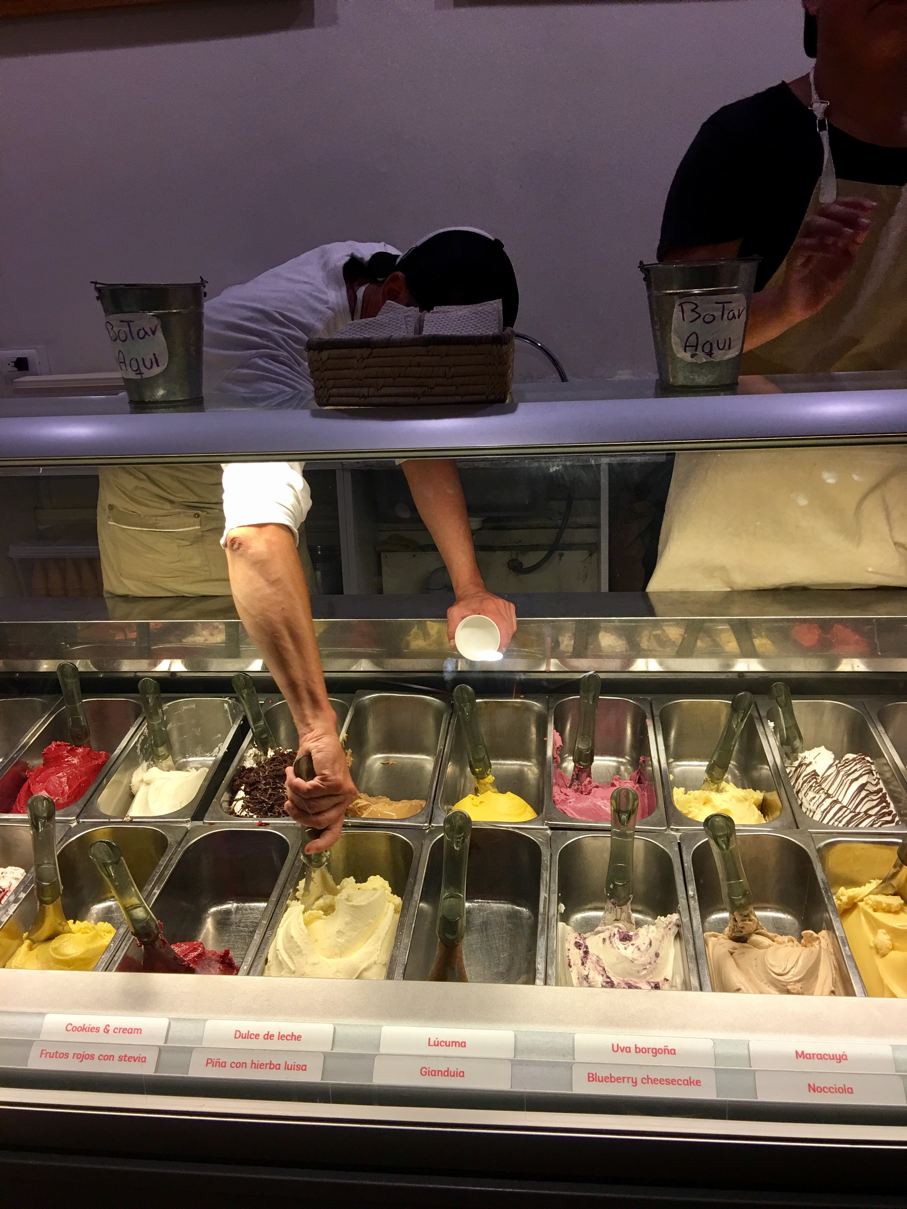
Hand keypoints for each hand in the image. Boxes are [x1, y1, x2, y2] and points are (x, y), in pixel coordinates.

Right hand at [284, 724, 356, 853]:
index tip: (309, 849)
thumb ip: (309, 802)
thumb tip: (297, 815)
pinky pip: (307, 791)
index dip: (322, 843)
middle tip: (288, 801)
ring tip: (290, 780)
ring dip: (294, 793)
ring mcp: (342, 791)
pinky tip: (292, 773)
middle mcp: (345, 800)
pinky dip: (295, 783)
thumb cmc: (313, 761)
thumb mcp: (311, 786)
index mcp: (340, 804)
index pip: (334, 830)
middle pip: (317, 820)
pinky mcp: (334, 782)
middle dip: (298, 813)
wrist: (318, 737)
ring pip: (310, 805)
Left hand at [447, 587, 516, 651]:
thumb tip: (453, 644)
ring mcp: (506, 605)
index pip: (502, 625)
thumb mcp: (454, 613)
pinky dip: (510, 630)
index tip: (497, 650)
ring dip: (508, 637)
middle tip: (496, 651)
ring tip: (500, 646)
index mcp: (490, 607)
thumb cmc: (464, 602)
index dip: (502, 640)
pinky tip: (505, 637)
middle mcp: (501, 605)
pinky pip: (512, 621)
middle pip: (508, 627)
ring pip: (512, 625)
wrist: (471, 590)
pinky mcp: (508, 606)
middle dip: (504, 642)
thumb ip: (452, 628)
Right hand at [779, 197, 876, 324]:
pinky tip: (837, 251)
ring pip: (812, 224)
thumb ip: (854, 243)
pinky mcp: (793, 259)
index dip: (854, 203)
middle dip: (845, 213)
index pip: (838, 207)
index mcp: (827, 230)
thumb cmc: (823, 281)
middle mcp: (813, 233)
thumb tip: (865, 225)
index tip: (872, 207)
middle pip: (825, 211)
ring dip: (833, 227)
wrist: (804, 304)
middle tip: (860, 221)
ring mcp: (801, 244)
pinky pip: (804, 246)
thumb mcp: (846, 260)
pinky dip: (822, 246)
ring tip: (849, 235)